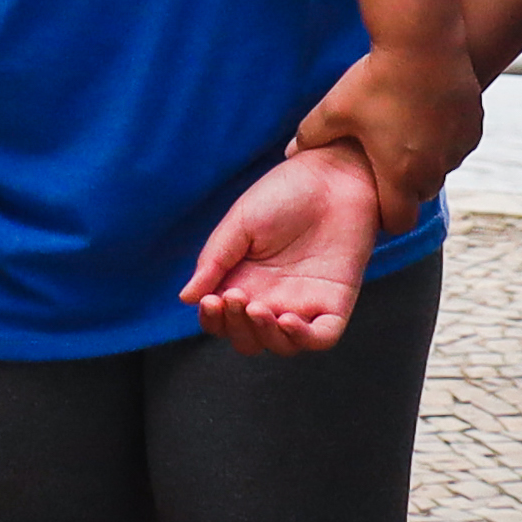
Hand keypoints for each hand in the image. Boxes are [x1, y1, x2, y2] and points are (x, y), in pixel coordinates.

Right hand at [184, 140, 378, 353]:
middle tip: (235, 298)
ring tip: (257, 308)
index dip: (212, 319)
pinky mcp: (335, 304)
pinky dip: (303, 339)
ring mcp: (304, 304)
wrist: (332, 175)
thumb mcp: (240, 223)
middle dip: (235, 327)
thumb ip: (214, 261)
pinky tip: (288, 320)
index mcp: (244, 281)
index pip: (222, 319)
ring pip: (281, 345)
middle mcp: (272, 299)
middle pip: (248, 339)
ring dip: (264, 335)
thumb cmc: (283, 193)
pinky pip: (320, 337)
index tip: (210, 301)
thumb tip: (185, 297)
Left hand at [291, 40, 482, 235]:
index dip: (385, 217)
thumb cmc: (375, 80)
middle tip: (385, 158)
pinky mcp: (474, 126)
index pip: (398, 221)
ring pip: (441, 168)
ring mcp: (458, 148)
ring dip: (427, 159)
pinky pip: (458, 144)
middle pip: (420, 194)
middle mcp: (435, 169)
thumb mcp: (334, 109)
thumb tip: (290, 151)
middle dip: (404, 185)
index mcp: (400, 175)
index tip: (374, 201)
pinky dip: (444, 138)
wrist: (422, 43)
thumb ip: (311, 136)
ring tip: (405, 129)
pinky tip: (427, 113)